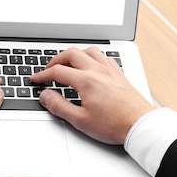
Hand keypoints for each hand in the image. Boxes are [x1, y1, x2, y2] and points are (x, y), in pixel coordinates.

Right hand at [30, 47, 152, 144]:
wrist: (140, 125)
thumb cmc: (114, 125)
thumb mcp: (80, 120)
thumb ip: (59, 106)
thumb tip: (45, 96)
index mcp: (86, 81)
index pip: (57, 71)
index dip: (42, 74)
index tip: (35, 79)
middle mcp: (97, 71)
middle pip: (71, 54)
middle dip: (56, 60)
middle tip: (48, 69)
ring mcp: (110, 70)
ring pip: (88, 51)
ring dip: (75, 54)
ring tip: (68, 63)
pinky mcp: (119, 74)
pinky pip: (103, 57)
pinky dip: (92, 57)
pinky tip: (91, 65)